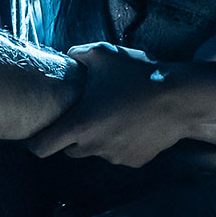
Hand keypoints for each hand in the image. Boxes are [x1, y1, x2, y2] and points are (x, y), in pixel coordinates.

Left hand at [27, 43, 185, 167]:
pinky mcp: (134, 161)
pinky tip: (132, 122)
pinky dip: (120, 142)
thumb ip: (77, 55)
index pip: (41, 148)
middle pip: (69, 150)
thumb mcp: (102, 54)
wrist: (180, 98)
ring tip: (114, 113)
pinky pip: (118, 153)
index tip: (40, 133)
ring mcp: (115, 157)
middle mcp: (94, 146)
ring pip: (95, 151)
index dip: (36, 141)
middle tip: (85, 113)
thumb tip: (66, 57)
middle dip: (71, 136)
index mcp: (79, 125)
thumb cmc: (137, 75)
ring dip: (97, 138)